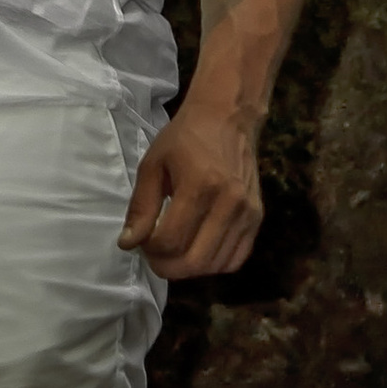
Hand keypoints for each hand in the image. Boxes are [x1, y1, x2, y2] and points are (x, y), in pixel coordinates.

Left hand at [119, 101, 262, 280]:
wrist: (227, 118)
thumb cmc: (185, 138)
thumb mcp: (153, 164)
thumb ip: (141, 206)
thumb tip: (128, 243)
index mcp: (199, 185)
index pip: (170, 240)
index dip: (149, 250)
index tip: (140, 242)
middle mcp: (229, 203)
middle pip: (194, 261)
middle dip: (167, 266)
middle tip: (153, 256)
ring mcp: (247, 213)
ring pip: (215, 265)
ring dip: (189, 269)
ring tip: (173, 253)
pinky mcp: (258, 218)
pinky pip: (236, 259)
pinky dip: (213, 265)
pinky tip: (198, 251)